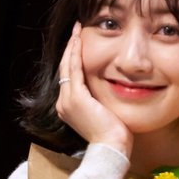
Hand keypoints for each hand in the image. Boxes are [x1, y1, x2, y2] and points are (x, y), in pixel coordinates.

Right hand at [56, 22, 132, 156]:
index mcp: (69, 107)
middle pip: (65, 67)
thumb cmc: (115, 135)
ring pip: (68, 65)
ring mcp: (67, 100)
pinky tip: (80, 40)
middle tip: (77, 29)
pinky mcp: (75, 98)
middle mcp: (63, 103)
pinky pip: (74, 69)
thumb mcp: (105, 113)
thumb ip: (102, 99)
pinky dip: (76, 53)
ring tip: (77, 29)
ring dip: (72, 46)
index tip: (80, 42)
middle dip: (71, 47)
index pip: (70, 76)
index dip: (73, 57)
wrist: (112, 148)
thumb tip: (113, 86)